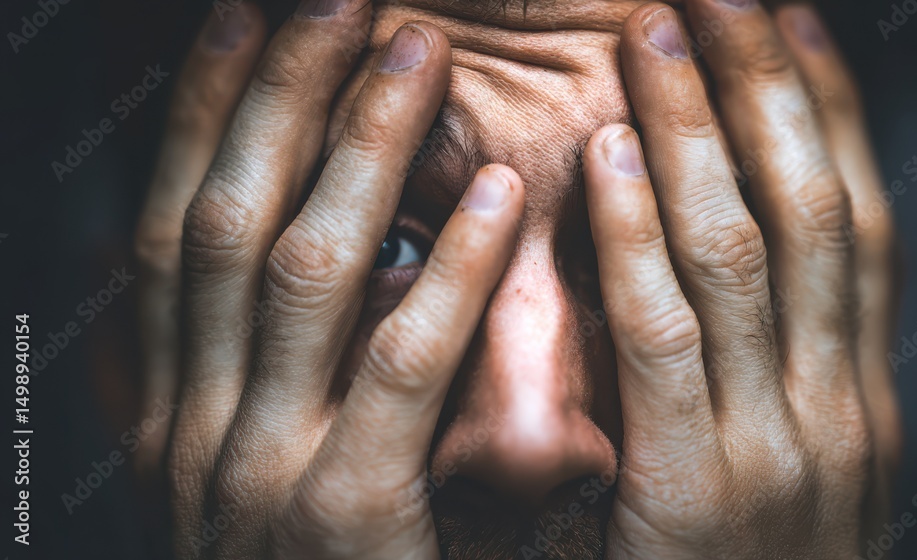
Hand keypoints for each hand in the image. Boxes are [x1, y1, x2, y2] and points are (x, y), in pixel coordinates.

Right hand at [134, 2, 523, 557]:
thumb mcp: (263, 456)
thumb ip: (282, 363)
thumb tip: (333, 237)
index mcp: (181, 401)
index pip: (184, 225)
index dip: (208, 111)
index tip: (253, 18)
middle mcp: (200, 420)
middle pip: (230, 220)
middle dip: (279, 97)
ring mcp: (261, 470)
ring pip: (302, 272)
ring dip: (359, 150)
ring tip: (415, 50)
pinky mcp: (344, 521)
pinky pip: (399, 374)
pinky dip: (443, 276)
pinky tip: (497, 197)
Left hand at [583, 2, 900, 556]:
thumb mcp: (776, 464)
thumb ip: (748, 372)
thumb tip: (691, 256)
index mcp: (855, 392)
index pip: (852, 217)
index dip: (824, 108)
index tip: (787, 22)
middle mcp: (838, 401)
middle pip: (812, 204)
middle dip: (766, 88)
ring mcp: (783, 446)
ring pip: (748, 249)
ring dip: (704, 130)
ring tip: (663, 32)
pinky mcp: (703, 495)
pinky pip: (669, 339)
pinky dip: (643, 241)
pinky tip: (612, 157)